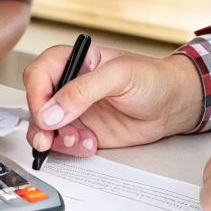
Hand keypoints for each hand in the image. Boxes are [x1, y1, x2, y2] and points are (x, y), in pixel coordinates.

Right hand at [23, 45, 203, 157]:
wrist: (174, 105)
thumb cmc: (153, 78)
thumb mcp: (119, 76)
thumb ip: (83, 90)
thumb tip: (51, 111)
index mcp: (74, 61)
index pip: (39, 74)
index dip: (37, 96)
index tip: (45, 116)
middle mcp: (69, 85)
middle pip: (36, 104)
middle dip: (40, 124)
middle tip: (49, 138)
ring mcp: (75, 110)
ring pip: (45, 128)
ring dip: (56, 140)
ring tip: (79, 141)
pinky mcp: (83, 130)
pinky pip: (63, 143)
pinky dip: (71, 148)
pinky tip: (90, 144)